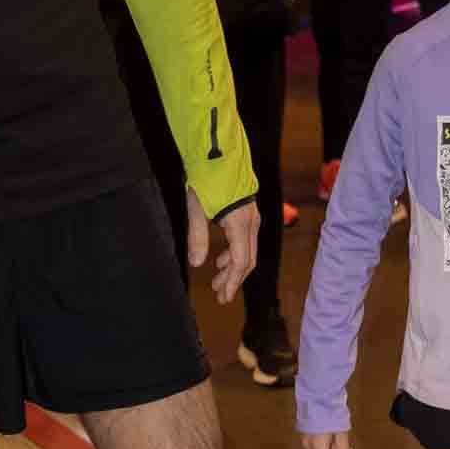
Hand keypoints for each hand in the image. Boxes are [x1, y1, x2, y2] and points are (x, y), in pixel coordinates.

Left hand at [186, 187, 258, 302]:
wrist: (218, 151)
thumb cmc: (206, 178)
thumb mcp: (196, 209)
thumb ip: (198, 238)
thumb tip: (197, 264)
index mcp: (240, 224)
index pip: (240, 261)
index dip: (232, 281)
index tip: (222, 296)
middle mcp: (251, 222)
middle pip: (247, 259)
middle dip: (233, 279)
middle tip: (220, 295)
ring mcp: (252, 216)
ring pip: (247, 250)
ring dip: (233, 267)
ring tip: (216, 280)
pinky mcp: (248, 212)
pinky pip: (246, 240)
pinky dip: (234, 253)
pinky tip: (220, 258)